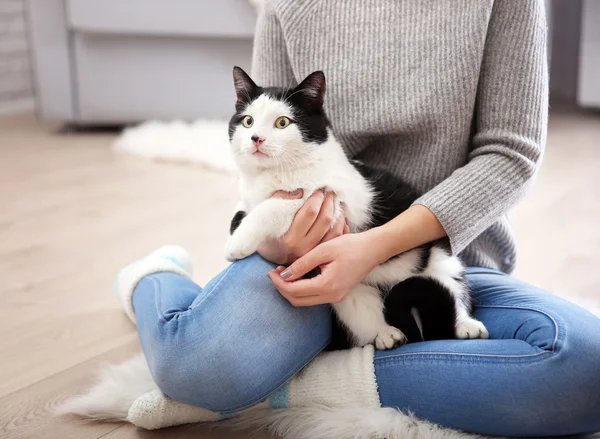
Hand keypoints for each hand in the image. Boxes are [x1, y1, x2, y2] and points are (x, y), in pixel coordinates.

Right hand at [257, 190, 348, 264]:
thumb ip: (281, 199)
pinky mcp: (319, 255)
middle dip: (329, 202)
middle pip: (325, 220)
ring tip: (335, 202)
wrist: (267, 254)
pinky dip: (340, 226)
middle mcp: (303, 248)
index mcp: (290, 238)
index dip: (317, 198)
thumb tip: (301, 191)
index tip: (318, 189)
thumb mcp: (267, 214)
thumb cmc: (266, 230)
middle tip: (329, 192)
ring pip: (334, 231)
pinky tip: (338, 215)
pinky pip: (336, 239)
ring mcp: (313, 253)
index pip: (310, 212)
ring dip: (338, 213)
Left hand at [267, 231, 381, 305]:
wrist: (373, 249)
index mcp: (327, 286)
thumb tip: (284, 275)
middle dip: (282, 288)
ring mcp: (335, 297)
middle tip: (275, 272)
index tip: (270, 271)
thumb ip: (302, 263)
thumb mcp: (324, 250)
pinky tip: (298, 275)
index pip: (294, 291)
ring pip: (305, 301)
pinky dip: (302, 289)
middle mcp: (331, 296)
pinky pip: (314, 297)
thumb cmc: (351, 246)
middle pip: (297, 301)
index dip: (279, 283)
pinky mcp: (337, 294)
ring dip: (291, 289)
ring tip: (284, 272)